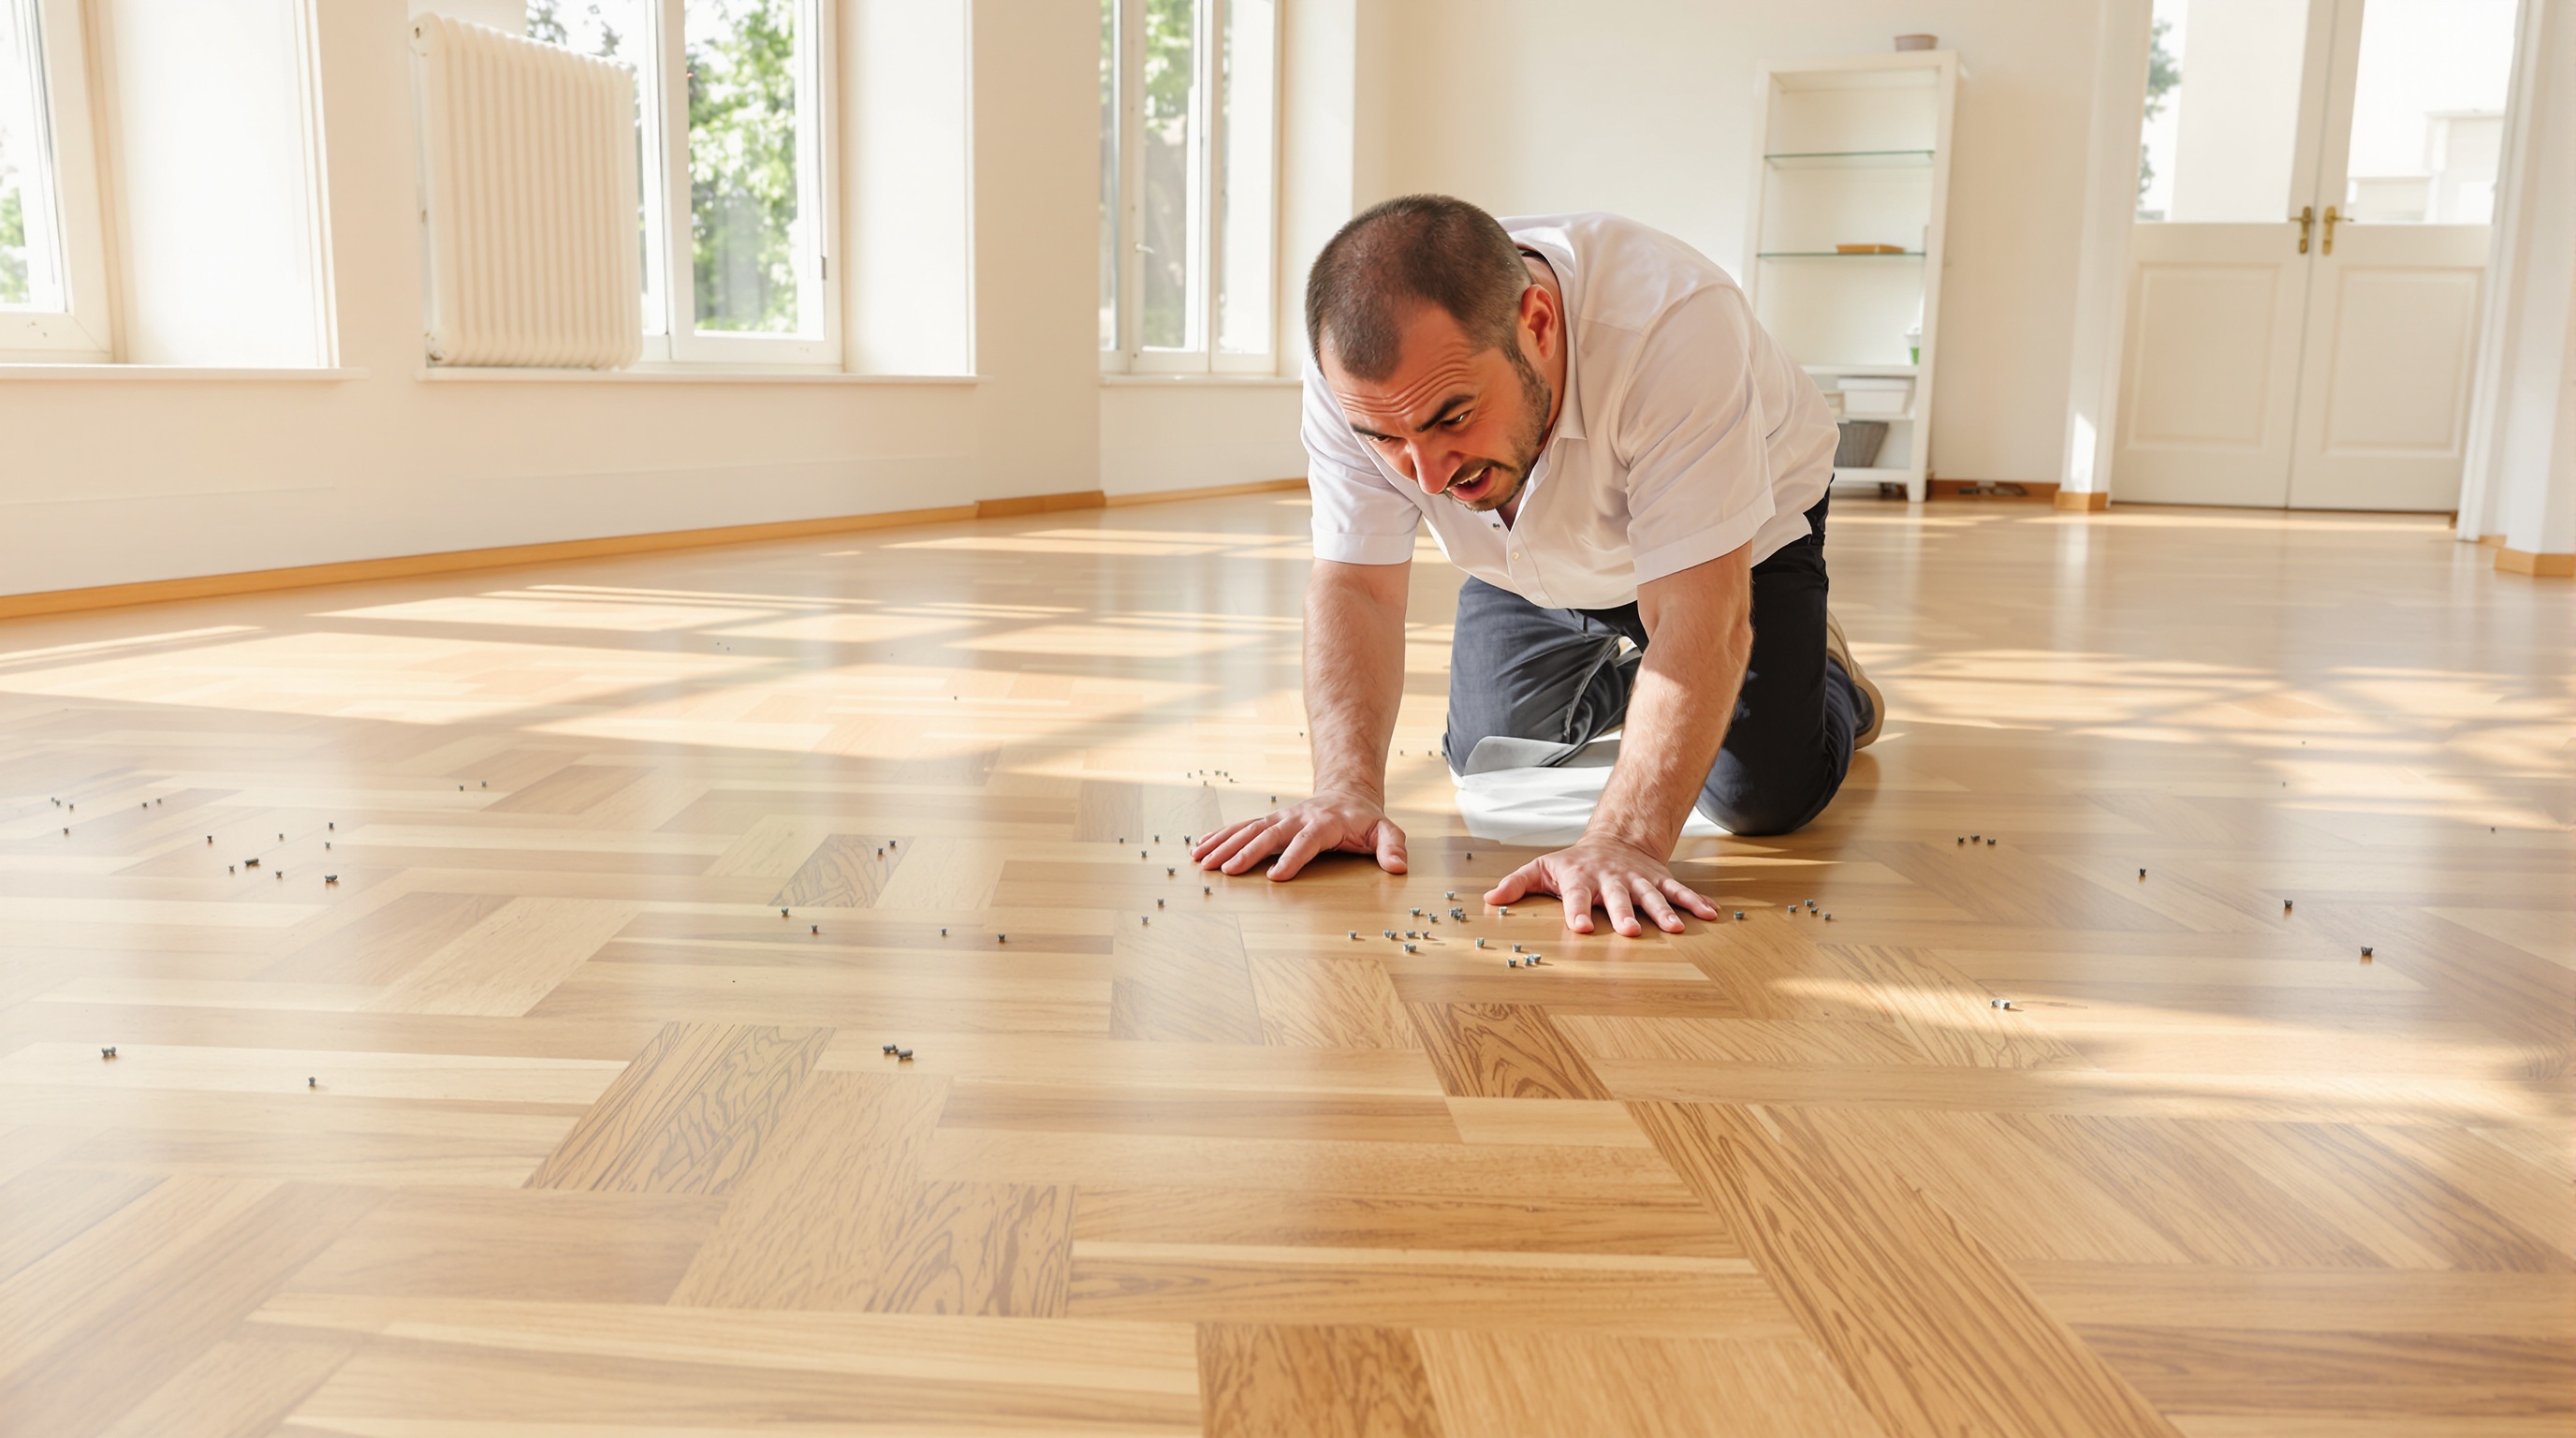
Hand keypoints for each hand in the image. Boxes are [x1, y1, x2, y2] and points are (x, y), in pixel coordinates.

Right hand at [1191, 792, 1407, 880]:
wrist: (1346, 794)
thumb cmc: (1364, 820)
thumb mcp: (1385, 830)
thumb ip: (1393, 847)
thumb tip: (1399, 866)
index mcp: (1324, 823)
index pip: (1306, 841)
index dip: (1292, 858)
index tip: (1276, 876)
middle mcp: (1297, 818)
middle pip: (1269, 835)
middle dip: (1246, 852)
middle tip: (1226, 871)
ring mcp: (1280, 818)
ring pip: (1248, 829)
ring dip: (1224, 844)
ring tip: (1201, 859)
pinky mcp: (1269, 820)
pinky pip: (1241, 827)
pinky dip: (1220, 836)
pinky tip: (1200, 847)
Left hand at [1485, 837, 1718, 936]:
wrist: (1614, 839)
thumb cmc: (1573, 862)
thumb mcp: (1541, 868)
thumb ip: (1516, 884)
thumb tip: (1488, 900)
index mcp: (1581, 879)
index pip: (1577, 896)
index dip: (1578, 911)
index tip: (1582, 928)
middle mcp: (1612, 879)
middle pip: (1618, 898)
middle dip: (1624, 914)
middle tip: (1630, 932)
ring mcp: (1638, 880)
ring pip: (1652, 896)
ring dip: (1664, 912)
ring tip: (1675, 930)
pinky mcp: (1658, 880)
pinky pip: (1679, 891)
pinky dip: (1694, 902)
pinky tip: (1710, 915)